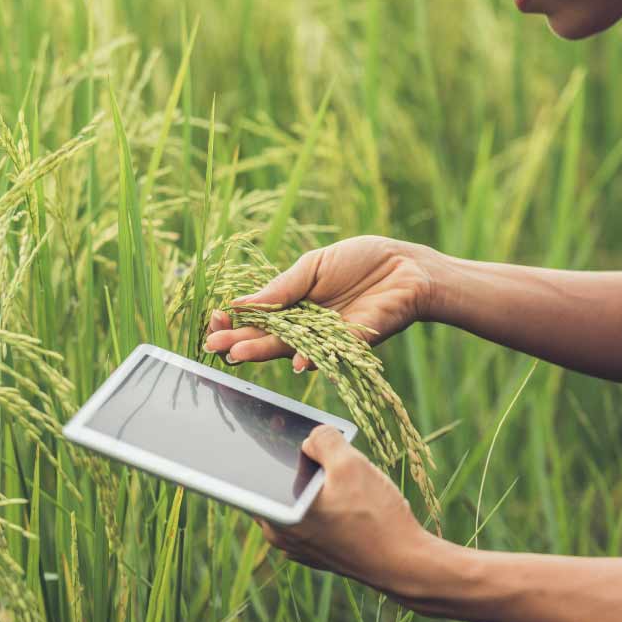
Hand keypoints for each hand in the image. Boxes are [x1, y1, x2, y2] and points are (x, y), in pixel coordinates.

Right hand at [204, 236, 438, 370]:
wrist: (407, 267)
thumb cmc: (361, 260)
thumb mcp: (313, 266)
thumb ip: (282, 287)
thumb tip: (240, 302)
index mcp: (293, 304)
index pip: (257, 317)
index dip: (235, 319)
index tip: (216, 318)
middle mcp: (306, 326)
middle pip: (267, 337)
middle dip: (239, 340)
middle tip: (214, 345)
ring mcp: (327, 339)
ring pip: (291, 349)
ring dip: (264, 352)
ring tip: (238, 353)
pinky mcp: (352, 345)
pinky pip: (330, 354)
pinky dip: (313, 358)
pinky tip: (296, 361)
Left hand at [257, 425, 434, 600]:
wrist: (406, 564)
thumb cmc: (376, 518)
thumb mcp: (351, 464)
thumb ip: (324, 439)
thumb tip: (311, 437)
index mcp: (277, 515)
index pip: (254, 473)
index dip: (264, 447)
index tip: (275, 427)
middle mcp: (281, 535)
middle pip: (281, 484)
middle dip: (301, 463)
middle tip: (322, 447)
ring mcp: (299, 547)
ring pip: (302, 499)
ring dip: (320, 484)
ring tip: (348, 475)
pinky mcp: (319, 552)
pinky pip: (316, 516)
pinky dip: (329, 503)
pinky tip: (355, 497)